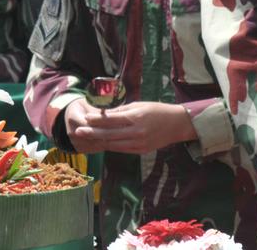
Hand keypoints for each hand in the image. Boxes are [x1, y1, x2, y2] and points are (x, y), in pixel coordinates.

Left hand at [70, 100, 195, 154]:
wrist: (177, 125)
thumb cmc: (157, 110)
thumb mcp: (138, 105)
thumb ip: (121, 110)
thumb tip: (103, 113)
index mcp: (136, 118)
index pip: (111, 120)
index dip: (97, 120)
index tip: (85, 118)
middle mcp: (136, 132)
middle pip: (110, 134)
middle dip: (92, 133)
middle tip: (78, 131)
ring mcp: (139, 143)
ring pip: (114, 144)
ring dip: (99, 141)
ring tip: (86, 138)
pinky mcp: (141, 150)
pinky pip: (121, 149)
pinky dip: (110, 146)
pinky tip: (101, 143)